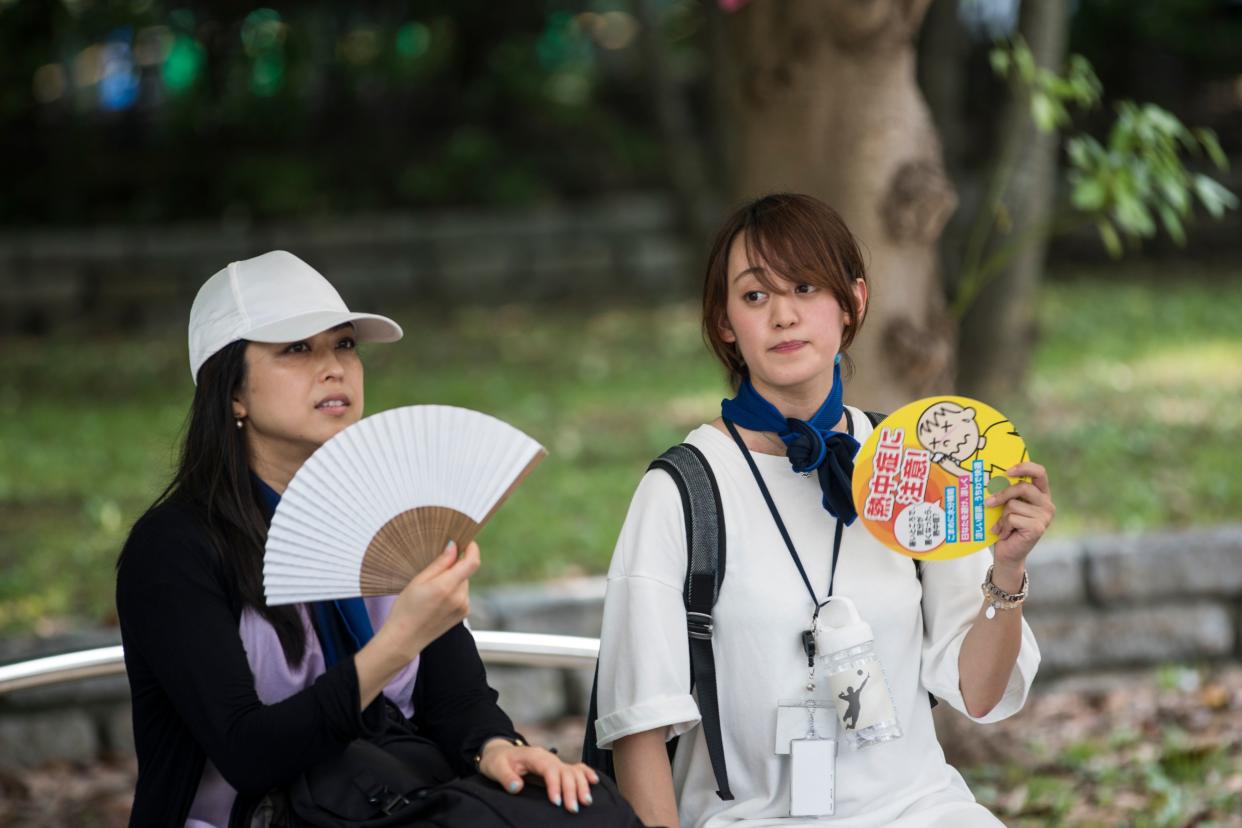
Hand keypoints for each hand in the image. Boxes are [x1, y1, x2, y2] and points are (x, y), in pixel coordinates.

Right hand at [377, 540, 479, 660]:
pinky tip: (437, 600)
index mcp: (447, 587)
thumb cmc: (406, 609)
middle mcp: (460, 598)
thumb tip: (454, 546)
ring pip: (463, 583)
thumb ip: (440, 563)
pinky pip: (462, 594)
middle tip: (434, 572)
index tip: (466, 541)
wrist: (404, 638)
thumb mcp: (418, 581)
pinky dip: (454, 591)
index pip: (472, 562)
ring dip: (453, 580)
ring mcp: (463, 608)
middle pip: (465, 572)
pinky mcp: (463, 614)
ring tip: (432, 590)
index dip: (472, 549)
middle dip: (454, 567)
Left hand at [477, 739, 599, 812]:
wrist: (499, 753)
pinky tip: (594, 781)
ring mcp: (554, 762)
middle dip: (571, 790)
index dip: (555, 785)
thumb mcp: (495, 768)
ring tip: (586, 801)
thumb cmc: (497, 761)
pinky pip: (575, 768)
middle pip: (565, 771)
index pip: (550, 769)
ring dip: (581, 785)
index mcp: (535, 756)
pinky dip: (585, 773)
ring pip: (573, 771)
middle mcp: (548, 758)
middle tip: (573, 809)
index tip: (557, 802)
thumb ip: (506, 777)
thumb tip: (517, 787)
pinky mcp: (556, 767)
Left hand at [985, 462, 1054, 578]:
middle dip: (1002, 494)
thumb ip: (1007, 491)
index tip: (1007, 471)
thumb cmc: (1005, 526)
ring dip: (1002, 516)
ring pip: (1013, 505)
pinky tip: (1005, 534)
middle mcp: (1047, 504)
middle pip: (1022, 487)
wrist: (1007, 553)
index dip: (1025, 467)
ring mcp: (1045, 516)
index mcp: (1041, 494)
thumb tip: (991, 478)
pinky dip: (1003, 526)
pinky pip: (1012, 518)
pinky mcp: (1038, 528)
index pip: (1040, 472)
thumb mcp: (1006, 505)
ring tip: (1003, 526)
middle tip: (988, 503)